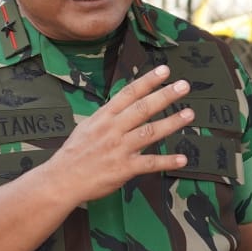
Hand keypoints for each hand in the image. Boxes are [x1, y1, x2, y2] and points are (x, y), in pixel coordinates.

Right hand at [38, 66, 195, 204]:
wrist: (62, 179)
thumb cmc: (74, 153)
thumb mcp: (87, 126)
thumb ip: (108, 116)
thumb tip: (123, 104)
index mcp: (104, 117)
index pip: (129, 94)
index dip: (148, 81)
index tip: (164, 70)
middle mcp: (113, 129)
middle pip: (143, 108)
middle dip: (165, 95)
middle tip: (184, 85)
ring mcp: (119, 148)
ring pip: (150, 132)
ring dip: (172, 123)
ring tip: (189, 114)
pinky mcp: (124, 168)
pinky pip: (149, 163)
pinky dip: (166, 161)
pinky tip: (182, 159)